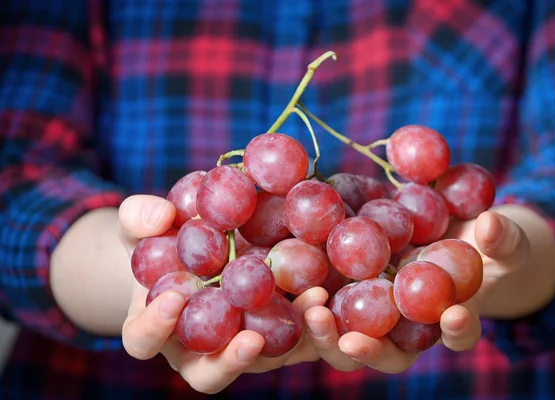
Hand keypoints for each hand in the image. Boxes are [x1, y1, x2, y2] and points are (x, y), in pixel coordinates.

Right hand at [118, 195, 325, 393]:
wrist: (204, 246)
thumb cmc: (165, 240)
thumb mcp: (145, 224)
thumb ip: (141, 218)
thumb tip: (160, 217)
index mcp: (156, 326)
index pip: (144, 340)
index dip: (154, 327)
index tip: (173, 299)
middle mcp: (198, 348)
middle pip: (207, 375)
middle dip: (229, 362)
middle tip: (251, 340)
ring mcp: (238, 344)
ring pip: (261, 359)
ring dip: (287, 340)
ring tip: (310, 304)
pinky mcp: (276, 335)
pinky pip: (296, 340)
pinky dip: (313, 323)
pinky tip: (325, 291)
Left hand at [304, 209, 529, 371]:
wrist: (441, 230)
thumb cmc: (480, 244)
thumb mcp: (499, 241)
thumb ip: (503, 240)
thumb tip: (492, 223)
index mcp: (449, 318)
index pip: (458, 334)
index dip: (458, 330)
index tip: (455, 316)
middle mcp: (407, 326)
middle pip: (387, 353)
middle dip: (370, 350)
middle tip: (352, 341)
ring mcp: (373, 312)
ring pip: (346, 336)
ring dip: (327, 333)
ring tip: (313, 312)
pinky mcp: (344, 291)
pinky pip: (321, 301)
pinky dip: (305, 298)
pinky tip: (291, 281)